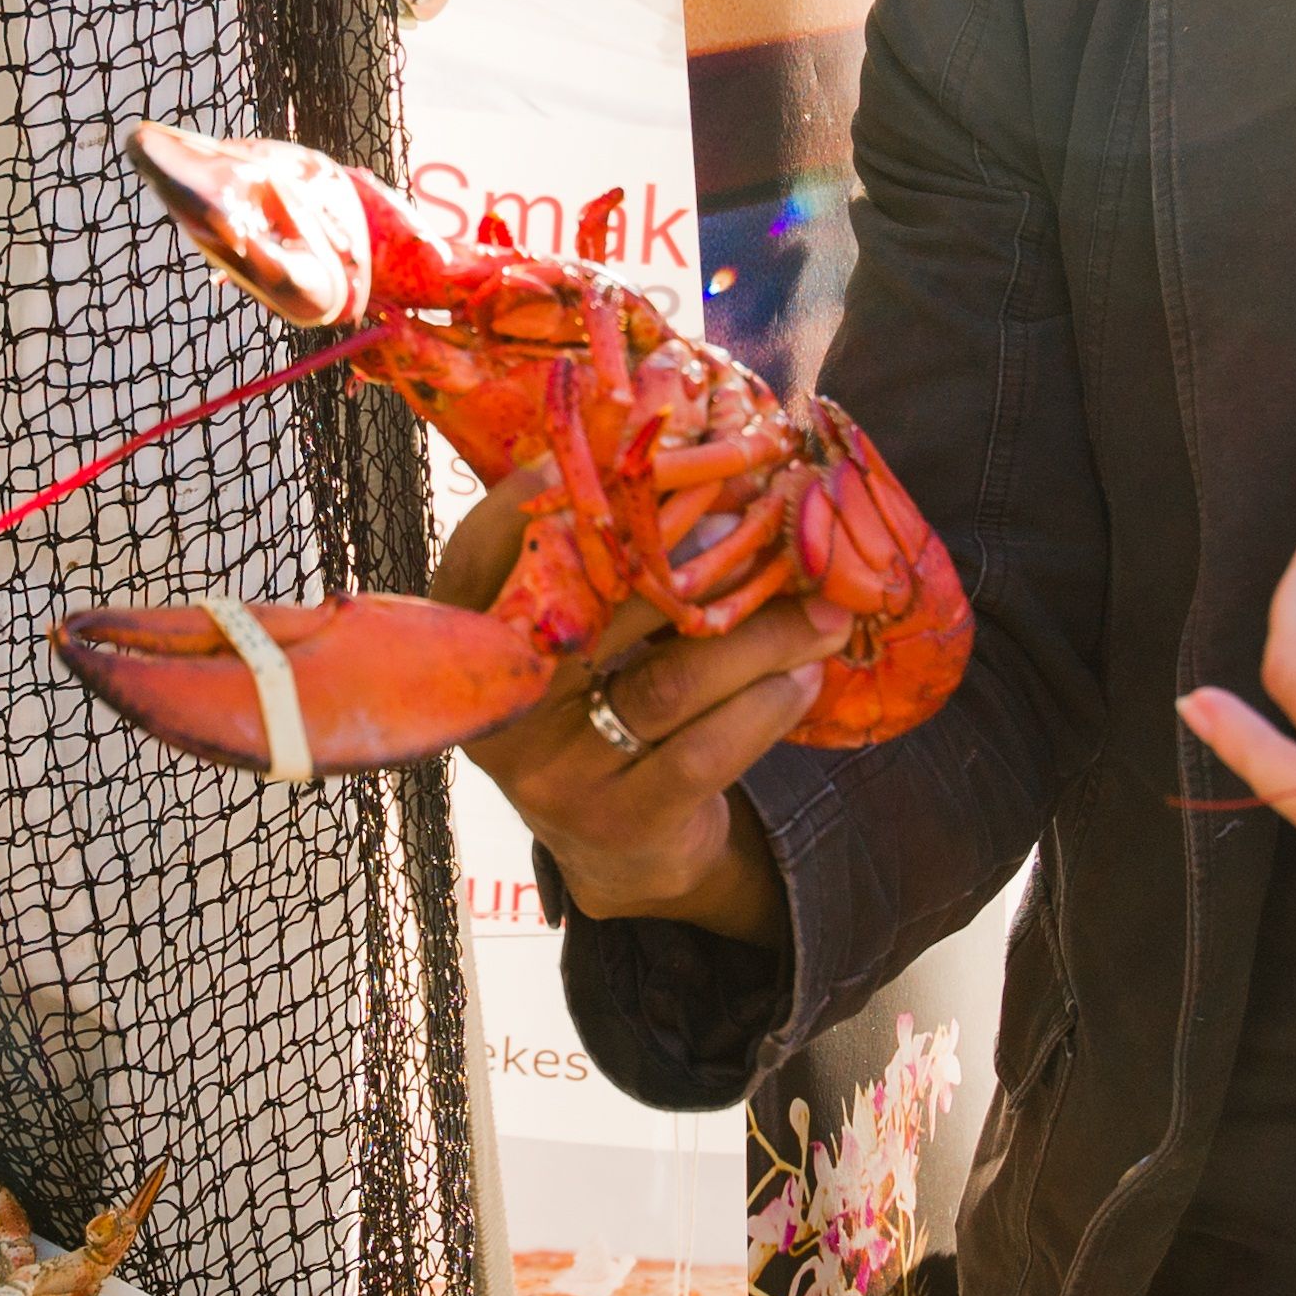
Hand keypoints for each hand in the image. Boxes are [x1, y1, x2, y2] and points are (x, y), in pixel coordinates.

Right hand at [450, 496, 837, 950]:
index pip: (479, 554)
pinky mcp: (619, 822)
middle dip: (696, 554)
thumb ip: (609, 562)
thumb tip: (708, 465)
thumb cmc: (605, 702)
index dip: (541, 497)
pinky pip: (705, 752)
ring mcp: (555, 774)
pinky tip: (806, 675)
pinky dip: (766, 706)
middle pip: (601, 611)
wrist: (620, 848)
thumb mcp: (583, 634)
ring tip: (824, 609)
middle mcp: (501, 710)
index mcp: (472, 643)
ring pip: (670, 683)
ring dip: (761, 637)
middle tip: (773, 515)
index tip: (621, 447)